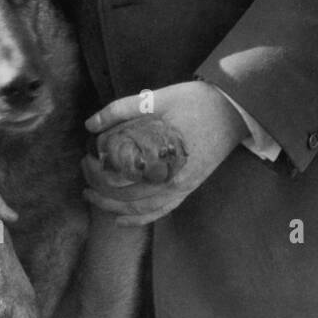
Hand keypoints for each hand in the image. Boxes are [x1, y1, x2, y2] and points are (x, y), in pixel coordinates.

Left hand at [82, 81, 245, 226]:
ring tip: (93, 198)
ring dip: (115, 207)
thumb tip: (90, 124)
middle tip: (84, 178)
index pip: (120, 175)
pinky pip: (162, 210)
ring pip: (142, 208)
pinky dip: (141, 218)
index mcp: (161, 158)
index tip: (85, 159)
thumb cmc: (195, 102)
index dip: (98, 171)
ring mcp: (182, 187)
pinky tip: (123, 219)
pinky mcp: (189, 188)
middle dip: (101, 190)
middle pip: (128, 195)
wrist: (233, 109)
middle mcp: (172, 180)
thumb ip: (121, 109)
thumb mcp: (156, 99)